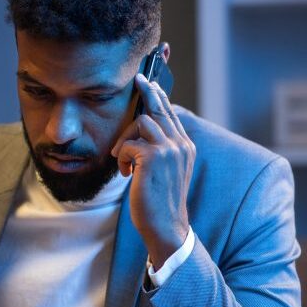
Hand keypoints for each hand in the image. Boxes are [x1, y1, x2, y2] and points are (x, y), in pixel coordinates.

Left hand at [111, 72, 194, 265]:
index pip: (171, 113)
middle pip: (159, 108)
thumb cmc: (159, 201)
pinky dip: (121, 157)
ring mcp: (170, 149)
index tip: (149, 81)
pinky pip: (128, 144)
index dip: (159, 95)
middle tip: (138, 79)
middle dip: (147, 91)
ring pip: (141, 122)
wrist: (166, 227)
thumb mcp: (165, 171)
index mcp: (185, 146)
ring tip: (124, 162)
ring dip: (125, 140)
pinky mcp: (154, 157)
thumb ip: (159, 150)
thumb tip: (142, 131)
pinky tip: (124, 174)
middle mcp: (181, 144)